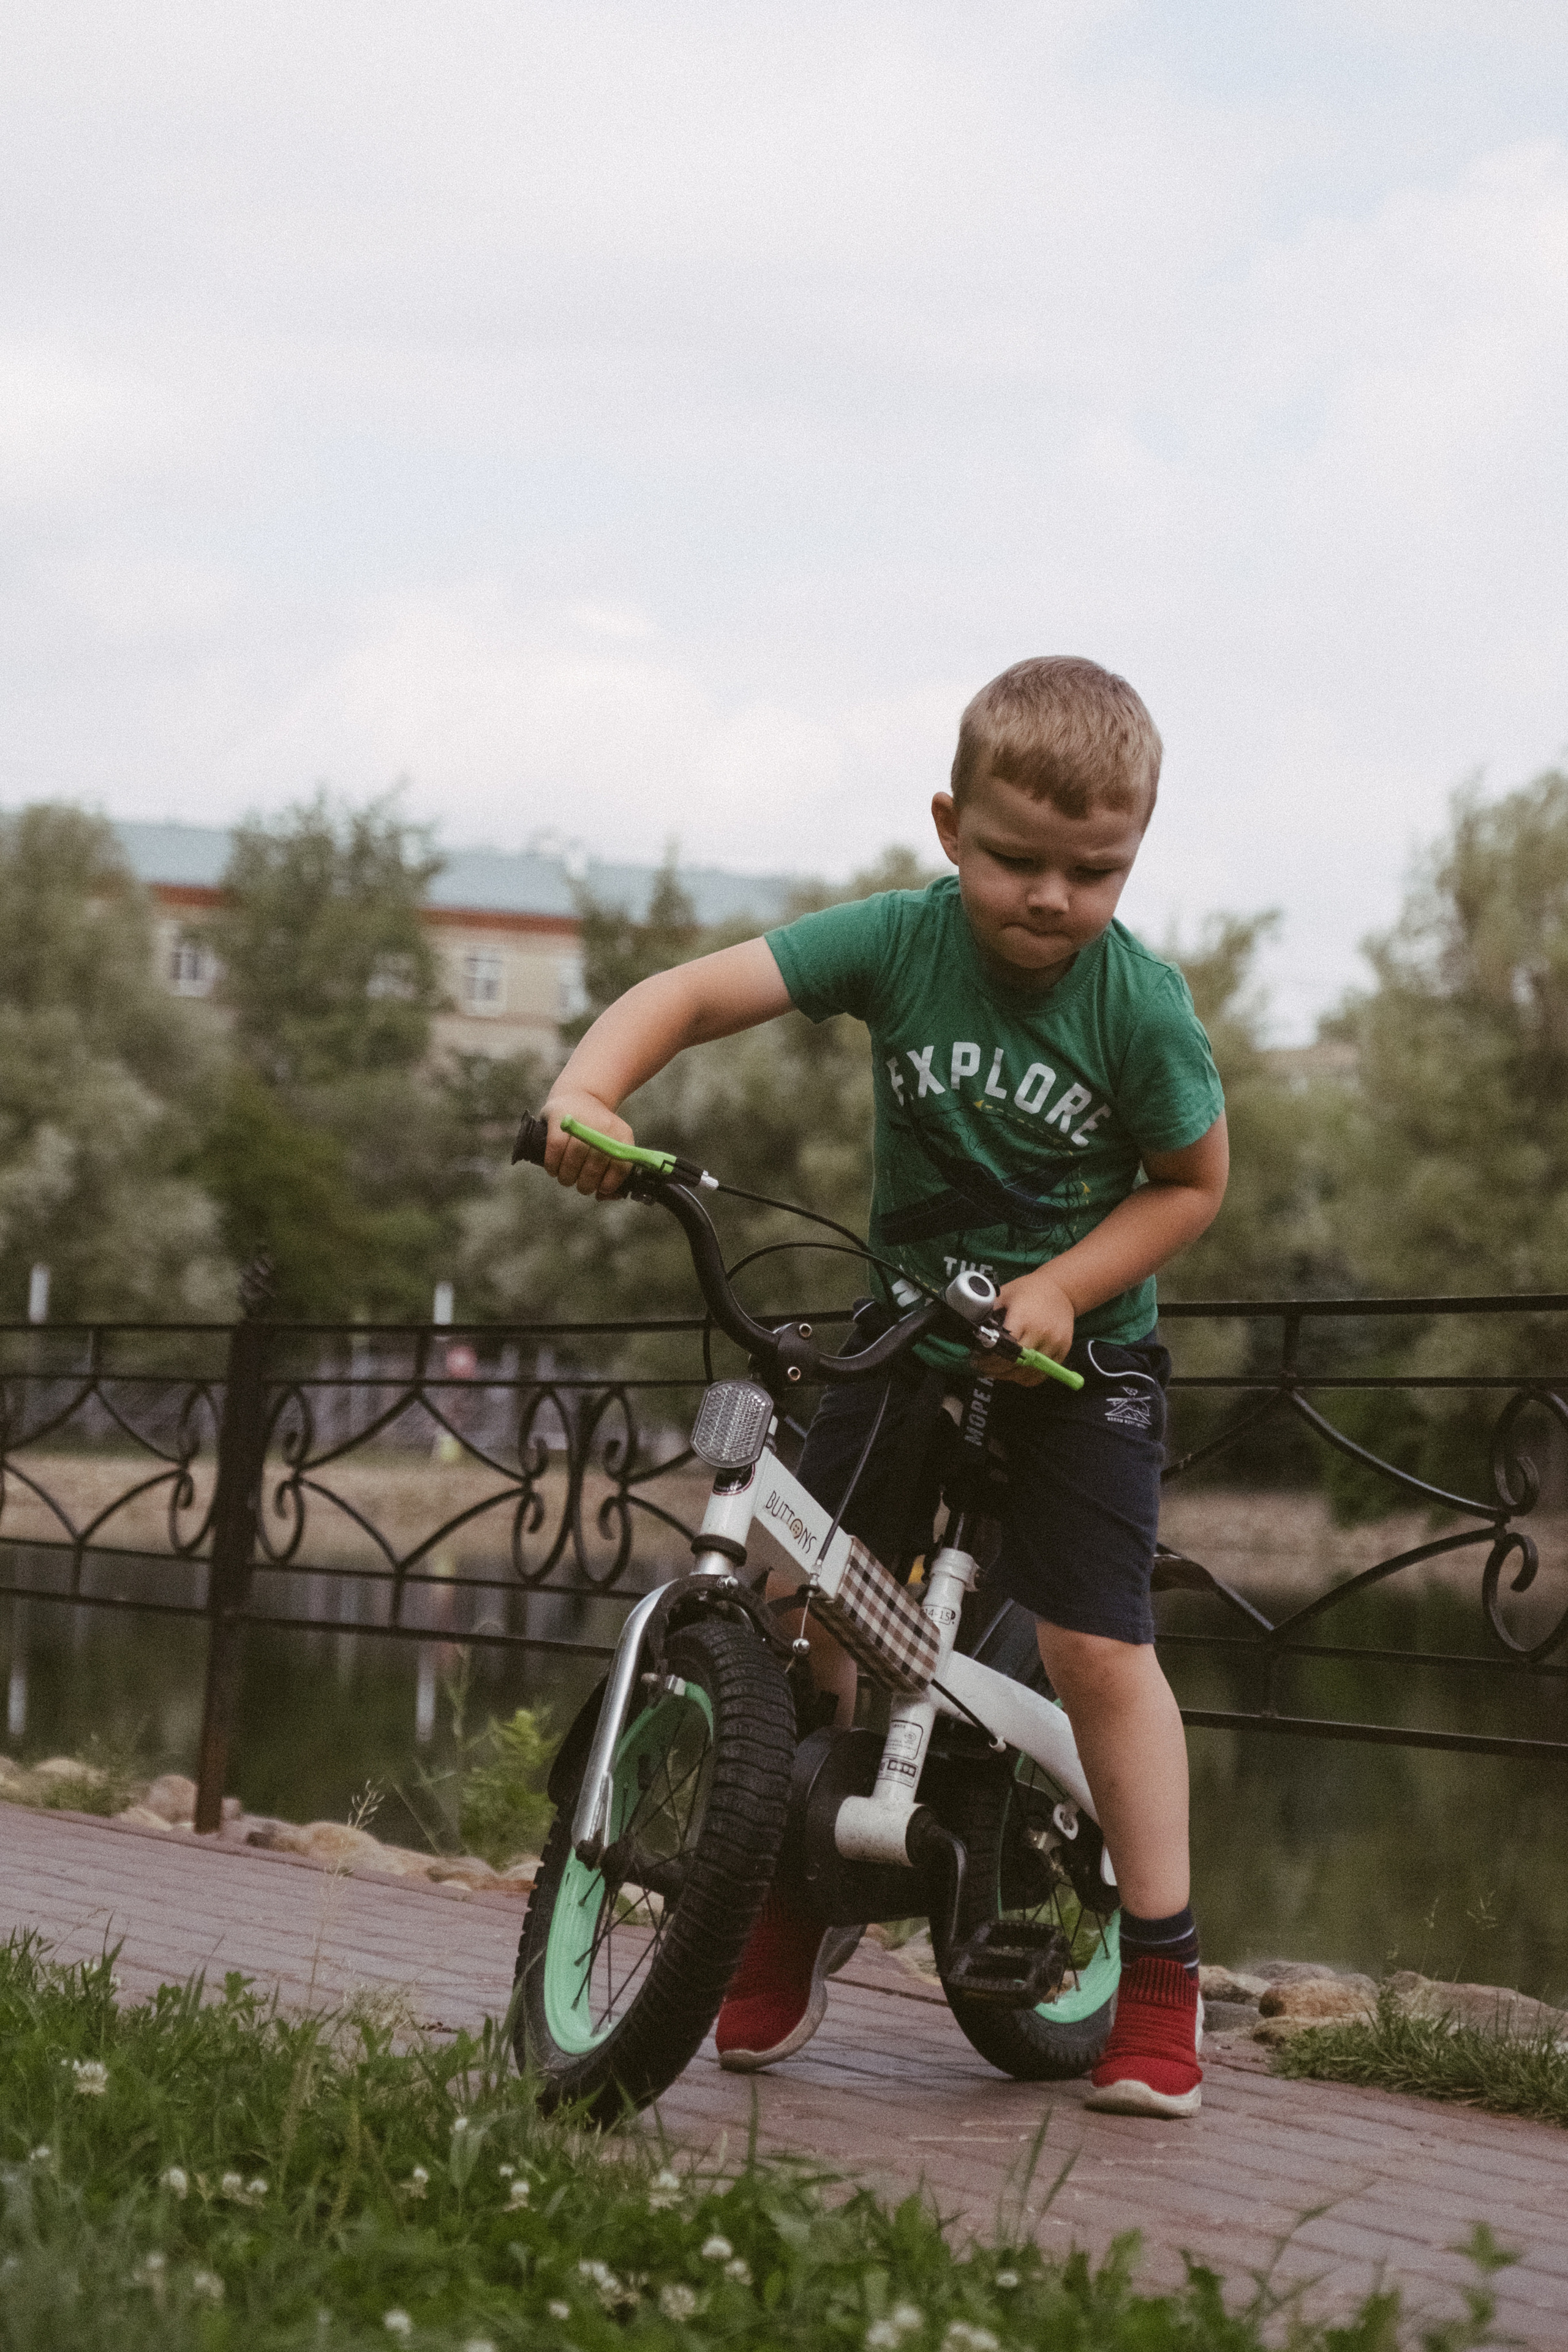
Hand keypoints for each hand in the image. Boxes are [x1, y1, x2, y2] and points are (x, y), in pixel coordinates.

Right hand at [542, 1090, 633, 1197]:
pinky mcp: (559, 1118)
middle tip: (580, 1186)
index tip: (601, 1189)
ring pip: (574, 1159)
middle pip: (595, 1165)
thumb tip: (603, 1196)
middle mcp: (604, 1125)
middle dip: (586, 1184)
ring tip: (566, 1179)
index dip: (610, 1183)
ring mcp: (582, 1120)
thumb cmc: (595, 1130)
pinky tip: (553, 1170)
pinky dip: (553, 1165)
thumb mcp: (611, 1143)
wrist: (579, 1095)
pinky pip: (555, 1149)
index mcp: (621, 1134)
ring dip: (568, 1177)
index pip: (621, 1165)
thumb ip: (611, 1172)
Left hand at [978, 1266, 1074, 1386]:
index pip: (1004, 1347)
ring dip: (1009, 1376)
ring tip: (995, 1372)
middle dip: (995, 1369)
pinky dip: (1026, 1378)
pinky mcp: (1063, 1351)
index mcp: (1024, 1318)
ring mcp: (1054, 1344)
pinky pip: (1042, 1374)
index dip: (989, 1357)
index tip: (976, 1358)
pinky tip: (1014, 1373)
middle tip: (981, 1367)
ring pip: (1028, 1372)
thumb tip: (970, 1328)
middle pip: (1015, 1362)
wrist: (1062, 1289)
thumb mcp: (1005, 1294)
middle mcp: (1041, 1333)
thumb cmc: (1029, 1290)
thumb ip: (989, 1311)